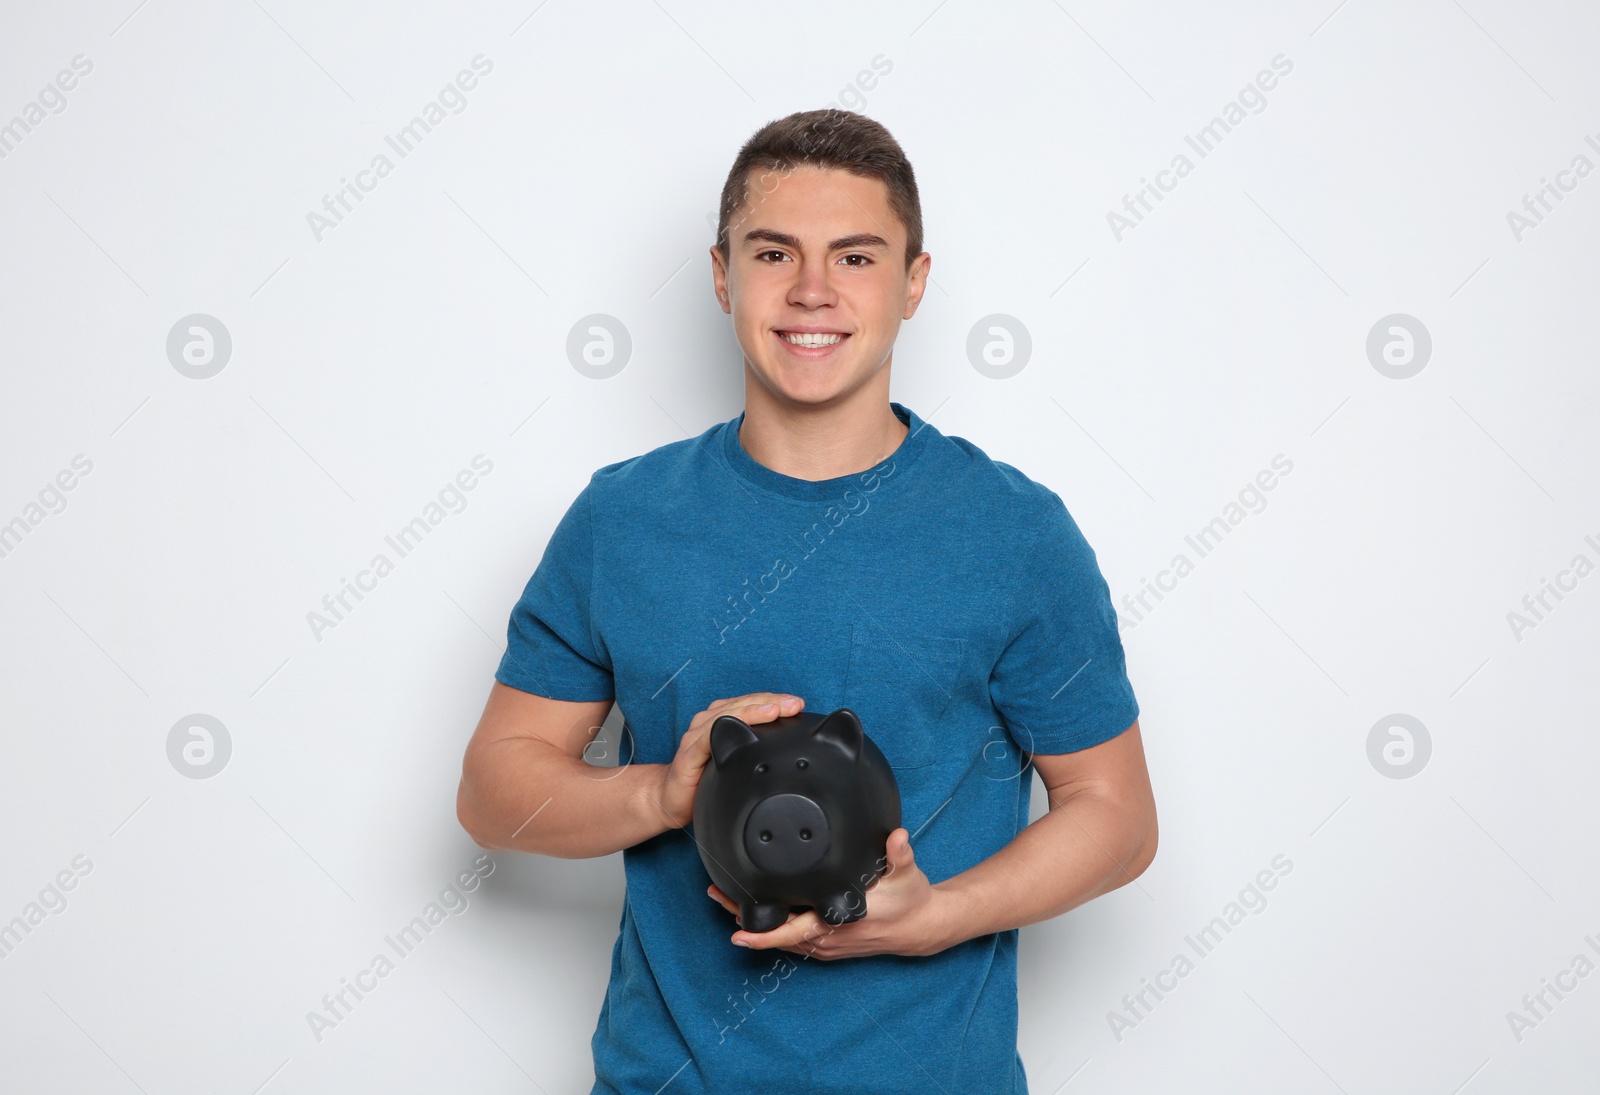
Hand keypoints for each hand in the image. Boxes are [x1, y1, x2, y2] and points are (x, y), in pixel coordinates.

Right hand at [654, 693, 804, 828]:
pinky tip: (740, 726)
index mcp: (720, 720)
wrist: (670, 800)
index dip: (774, 701)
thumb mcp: (737, 763)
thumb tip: (790, 755)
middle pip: (742, 704)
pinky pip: (705, 737)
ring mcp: (696, 736)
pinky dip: (723, 728)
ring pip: (726, 714)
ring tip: (775, 710)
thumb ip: (755, 752)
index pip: (751, 703)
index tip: (797, 704)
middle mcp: (707, 722)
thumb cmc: (704, 781)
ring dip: (752, 710)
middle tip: (794, 704)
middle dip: (770, 702)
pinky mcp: (688, 754)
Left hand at [706, 828, 954, 958]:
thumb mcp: (908, 874)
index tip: (737, 933)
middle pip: (776, 935)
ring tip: (723, 898)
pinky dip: (769, 926)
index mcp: (840, 922)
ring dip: (752, 921)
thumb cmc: (910, 899)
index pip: (794, 933)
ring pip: (781, 937)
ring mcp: (826, 945)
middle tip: (715, 894)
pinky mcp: (826, 944)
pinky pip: (791, 938)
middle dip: (744, 919)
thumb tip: (897, 836)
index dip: (765, 935)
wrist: (920, 927)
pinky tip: (753, 910)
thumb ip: (899, 854)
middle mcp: (828, 938)